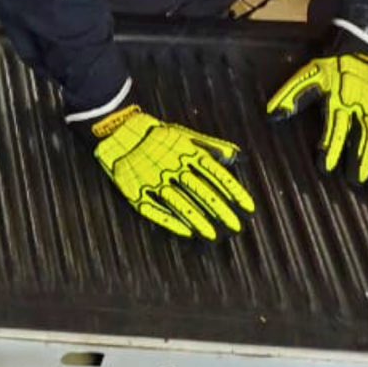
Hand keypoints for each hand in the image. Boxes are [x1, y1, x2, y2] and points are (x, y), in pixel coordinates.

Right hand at [90, 106, 254, 240]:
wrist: (120, 131)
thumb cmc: (157, 134)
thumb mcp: (187, 135)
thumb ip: (212, 146)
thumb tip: (236, 156)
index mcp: (187, 153)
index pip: (216, 175)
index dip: (233, 192)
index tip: (247, 207)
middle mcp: (173, 168)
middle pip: (201, 191)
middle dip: (220, 210)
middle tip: (236, 226)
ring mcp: (154, 181)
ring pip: (180, 203)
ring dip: (198, 220)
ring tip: (213, 235)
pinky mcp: (137, 192)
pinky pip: (155, 209)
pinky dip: (171, 221)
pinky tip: (185, 231)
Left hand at [267, 53, 367, 184]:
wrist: (360, 52)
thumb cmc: (331, 69)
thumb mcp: (308, 77)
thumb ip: (292, 96)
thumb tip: (273, 115)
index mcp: (340, 101)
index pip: (336, 127)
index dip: (331, 147)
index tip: (327, 167)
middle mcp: (363, 108)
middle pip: (364, 136)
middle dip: (361, 160)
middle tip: (357, 181)